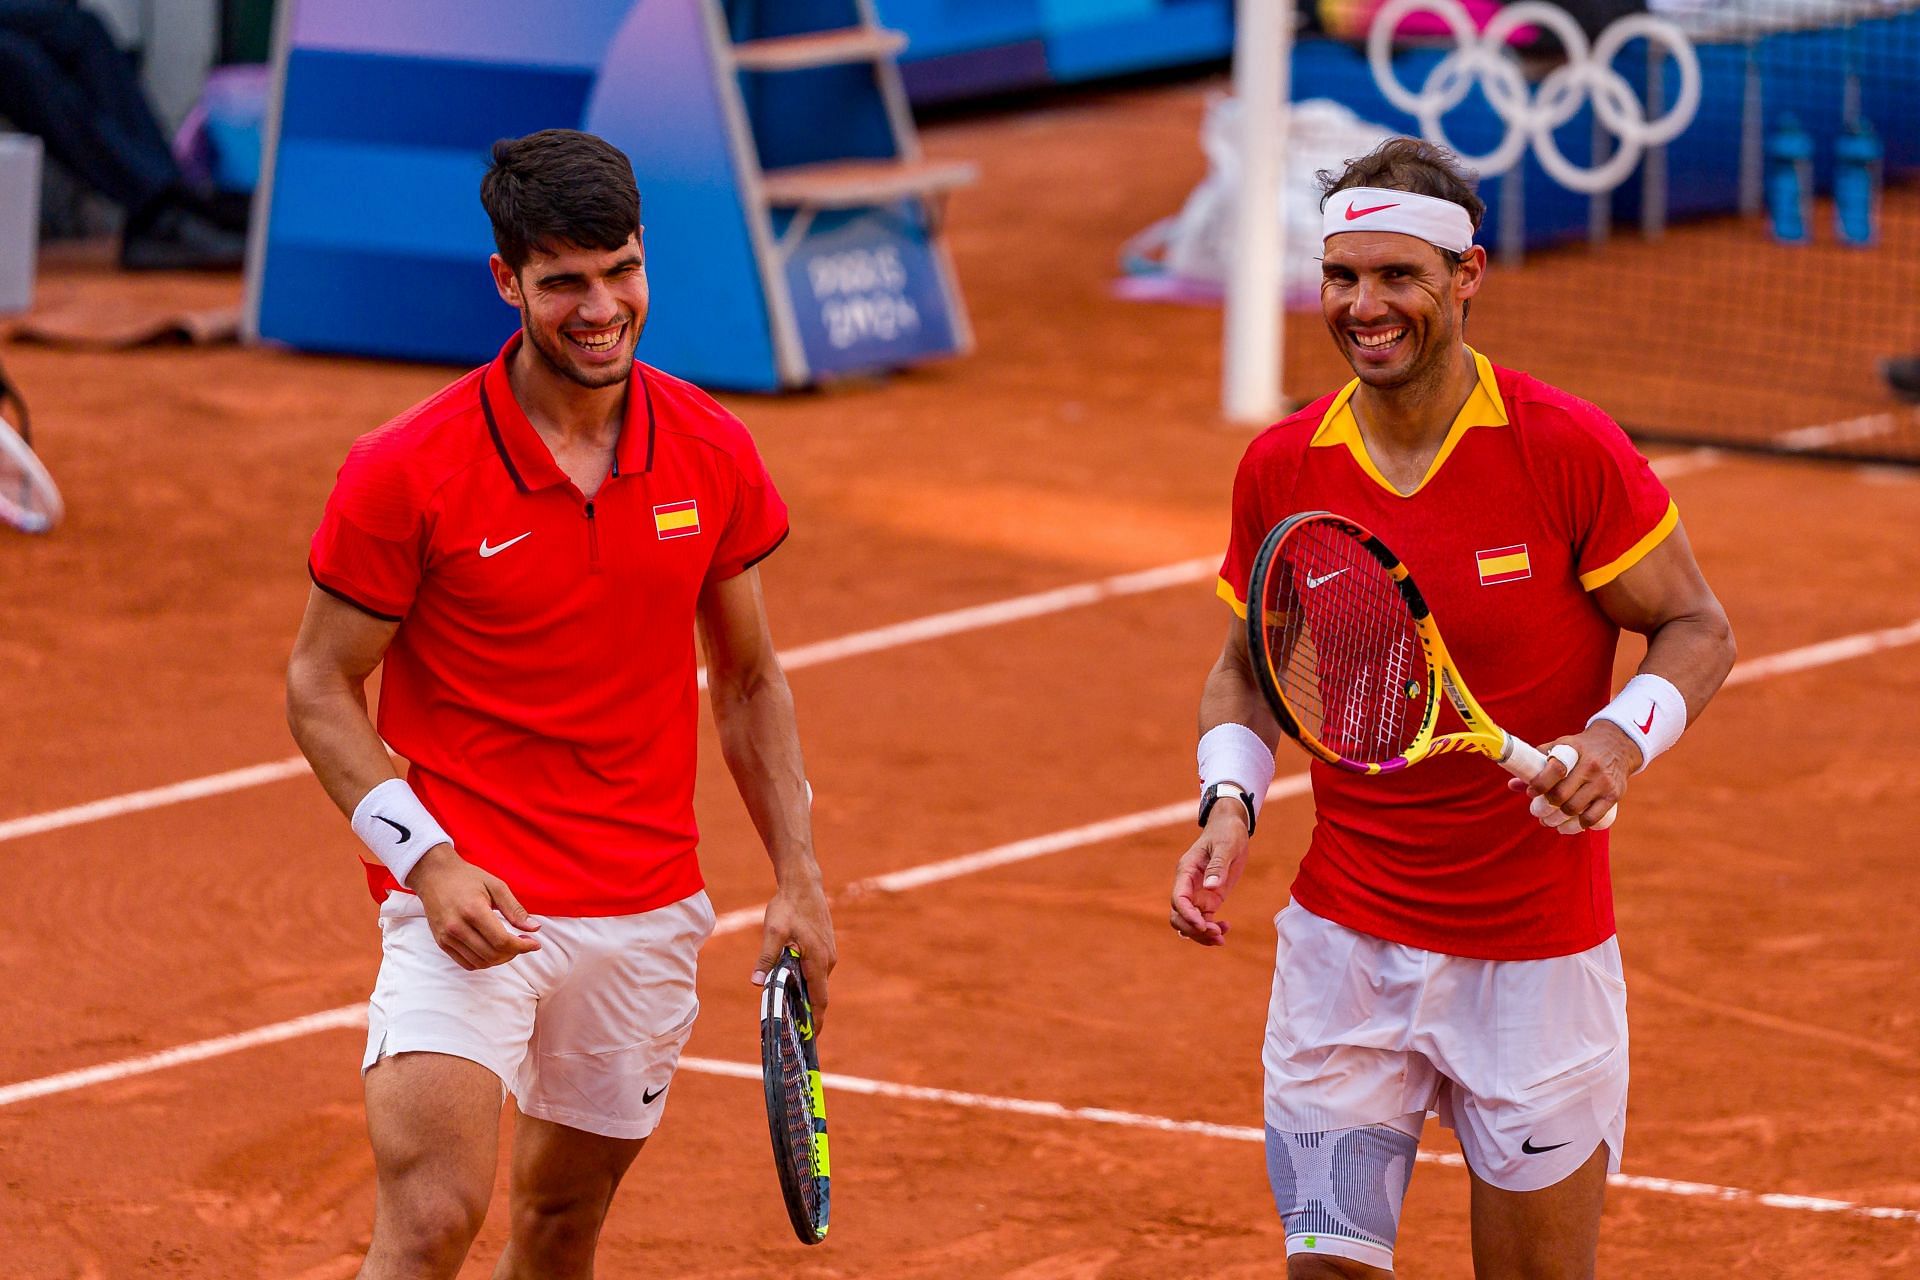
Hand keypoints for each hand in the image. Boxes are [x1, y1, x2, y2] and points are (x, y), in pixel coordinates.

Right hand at [408, 844, 541, 969]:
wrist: (434, 876)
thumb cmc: (468, 878)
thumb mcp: (496, 886)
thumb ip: (515, 909)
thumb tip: (535, 929)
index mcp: (473, 910)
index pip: (502, 941)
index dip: (522, 946)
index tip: (535, 944)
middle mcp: (457, 927)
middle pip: (492, 954)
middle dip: (514, 953)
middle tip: (522, 942)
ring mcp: (447, 937)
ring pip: (480, 962)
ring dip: (500, 959)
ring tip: (509, 946)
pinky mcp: (441, 942)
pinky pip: (466, 963)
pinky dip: (484, 962)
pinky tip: (492, 950)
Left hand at [752, 872, 836, 1031]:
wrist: (803, 883)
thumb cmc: (788, 906)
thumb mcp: (773, 931)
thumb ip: (766, 957)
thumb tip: (756, 982)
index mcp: (817, 960)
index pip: (820, 1000)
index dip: (816, 1021)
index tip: (812, 1038)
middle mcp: (828, 959)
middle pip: (819, 993)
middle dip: (808, 1012)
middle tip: (793, 1029)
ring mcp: (828, 952)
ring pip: (817, 981)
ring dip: (806, 995)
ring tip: (790, 1008)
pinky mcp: (825, 945)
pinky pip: (818, 970)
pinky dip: (808, 980)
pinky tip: (793, 981)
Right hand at [1170, 804, 1250, 945]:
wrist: (1230, 827)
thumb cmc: (1227, 832)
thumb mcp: (1226, 845)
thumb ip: (1218, 865)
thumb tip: (1211, 887)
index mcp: (1186, 871)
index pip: (1179, 899)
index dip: (1188, 915)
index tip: (1203, 925)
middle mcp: (1187, 885)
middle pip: (1178, 916)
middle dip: (1193, 929)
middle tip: (1216, 935)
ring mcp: (1197, 893)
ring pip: (1188, 922)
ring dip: (1201, 934)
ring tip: (1222, 938)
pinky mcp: (1208, 899)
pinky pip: (1203, 920)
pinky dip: (1211, 929)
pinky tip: (1226, 928)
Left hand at [1507, 724, 1638, 830]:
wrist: (1618, 746)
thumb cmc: (1581, 749)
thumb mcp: (1560, 747)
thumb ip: (1538, 764)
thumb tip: (1513, 785)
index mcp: (1574, 750)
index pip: (1555, 769)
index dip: (1539, 784)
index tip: (1532, 792)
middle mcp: (1590, 766)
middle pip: (1561, 795)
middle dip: (1544, 808)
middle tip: (1537, 811)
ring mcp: (1604, 782)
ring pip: (1574, 809)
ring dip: (1557, 820)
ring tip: (1548, 821)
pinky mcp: (1614, 796)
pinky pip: (1592, 818)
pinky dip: (1576, 826)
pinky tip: (1566, 826)